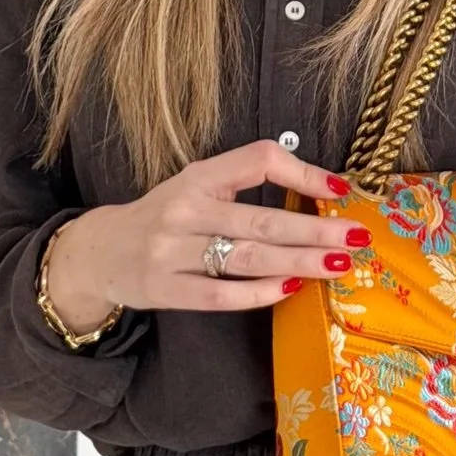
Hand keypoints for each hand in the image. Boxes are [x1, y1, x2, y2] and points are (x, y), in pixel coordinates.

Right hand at [46, 139, 371, 326]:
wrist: (98, 252)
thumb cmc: (164, 216)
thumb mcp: (197, 187)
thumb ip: (243, 186)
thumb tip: (318, 192)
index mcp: (198, 176)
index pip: (258, 160)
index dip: (302, 172)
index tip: (339, 189)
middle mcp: (184, 209)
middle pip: (261, 220)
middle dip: (315, 231)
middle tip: (357, 237)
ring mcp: (172, 251)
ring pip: (247, 258)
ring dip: (298, 262)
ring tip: (337, 264)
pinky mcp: (165, 289)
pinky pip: (220, 294)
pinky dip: (258, 293)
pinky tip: (291, 290)